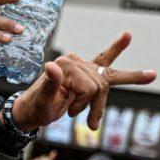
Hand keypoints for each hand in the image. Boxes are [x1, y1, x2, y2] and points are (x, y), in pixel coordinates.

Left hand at [12, 32, 156, 131]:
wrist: (31, 110)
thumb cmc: (36, 108)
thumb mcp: (42, 100)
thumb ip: (49, 83)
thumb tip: (51, 66)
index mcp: (65, 65)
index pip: (90, 87)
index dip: (83, 104)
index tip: (70, 113)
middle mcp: (74, 61)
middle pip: (100, 84)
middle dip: (96, 106)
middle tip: (92, 124)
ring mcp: (81, 64)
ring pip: (108, 79)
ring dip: (103, 102)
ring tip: (105, 113)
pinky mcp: (85, 70)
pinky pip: (106, 57)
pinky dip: (117, 47)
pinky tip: (127, 35)